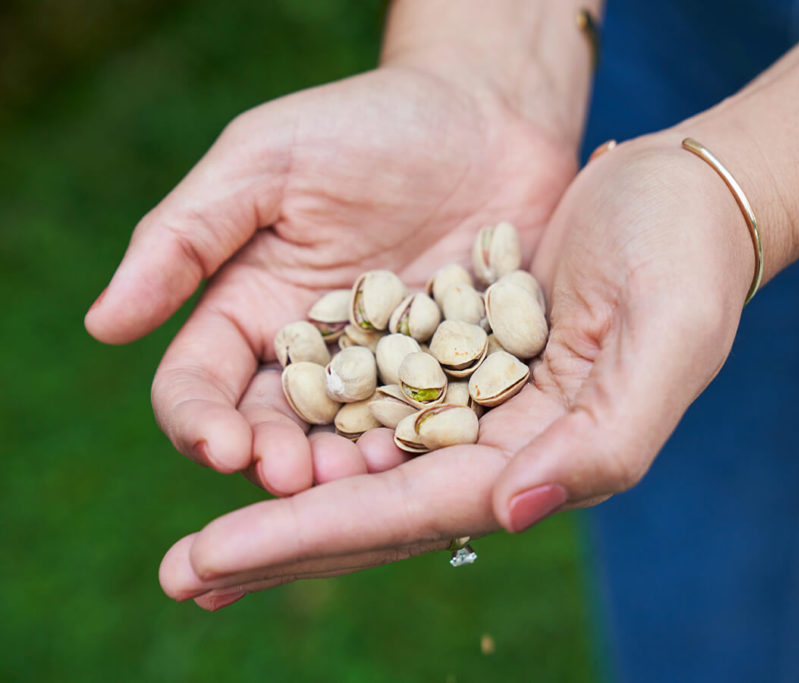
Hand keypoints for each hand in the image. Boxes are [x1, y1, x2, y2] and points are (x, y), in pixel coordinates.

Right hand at [84, 66, 576, 494]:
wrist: (486, 118)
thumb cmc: (367, 126)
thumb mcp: (266, 161)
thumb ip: (186, 237)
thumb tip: (103, 324)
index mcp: (249, 311)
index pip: (201, 384)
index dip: (200, 421)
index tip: (221, 444)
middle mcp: (314, 355)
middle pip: (275, 430)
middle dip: (276, 463)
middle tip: (293, 478)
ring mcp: (387, 372)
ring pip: (353, 441)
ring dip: (349, 471)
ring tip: (362, 476)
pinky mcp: (455, 375)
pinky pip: (436, 421)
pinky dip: (428, 442)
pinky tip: (434, 451)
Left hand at [157, 129, 758, 609]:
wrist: (682, 188)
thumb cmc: (686, 254)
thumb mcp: (668, 337)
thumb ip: (603, 439)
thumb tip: (507, 512)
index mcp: (548, 454)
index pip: (416, 509)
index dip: (315, 534)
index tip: (217, 554)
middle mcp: (505, 444)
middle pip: (377, 507)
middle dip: (280, 542)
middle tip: (184, 577)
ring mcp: (479, 402)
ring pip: (366, 465)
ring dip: (285, 500)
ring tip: (205, 543)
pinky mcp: (459, 352)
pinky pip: (376, 400)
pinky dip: (317, 426)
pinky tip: (261, 439)